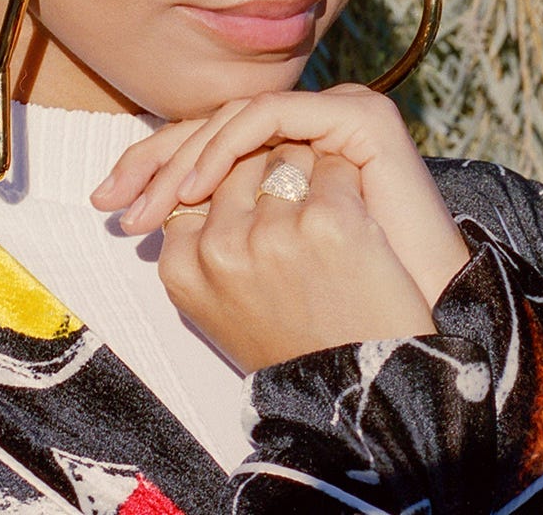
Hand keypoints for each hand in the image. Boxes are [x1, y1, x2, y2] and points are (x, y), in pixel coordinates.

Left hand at [93, 85, 469, 306]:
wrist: (409, 332)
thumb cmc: (338, 307)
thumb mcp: (259, 264)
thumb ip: (217, 230)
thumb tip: (142, 216)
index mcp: (290, 156)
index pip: (211, 142)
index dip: (155, 167)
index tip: (111, 206)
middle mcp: (311, 129)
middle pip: (216, 124)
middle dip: (156, 162)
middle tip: (114, 202)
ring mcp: (338, 116)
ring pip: (239, 115)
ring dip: (188, 154)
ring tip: (159, 200)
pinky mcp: (358, 115)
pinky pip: (274, 113)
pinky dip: (229, 142)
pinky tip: (199, 185)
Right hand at [156, 144, 435, 372]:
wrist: (358, 388)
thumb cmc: (294, 341)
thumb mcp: (221, 302)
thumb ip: (200, 243)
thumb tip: (196, 169)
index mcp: (184, 268)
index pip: (196, 182)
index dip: (232, 188)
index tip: (258, 215)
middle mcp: (222, 247)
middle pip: (241, 162)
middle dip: (268, 173)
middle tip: (299, 224)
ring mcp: (274, 233)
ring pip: (287, 154)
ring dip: (310, 174)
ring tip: (324, 226)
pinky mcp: (329, 222)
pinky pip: (335, 167)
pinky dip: (351, 186)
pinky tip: (358, 223)